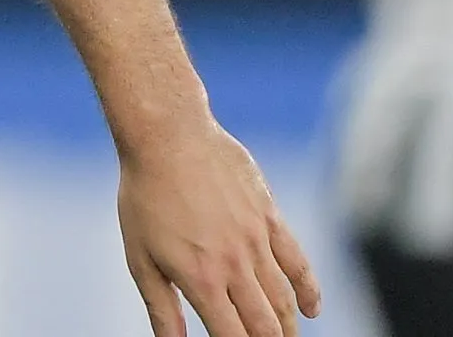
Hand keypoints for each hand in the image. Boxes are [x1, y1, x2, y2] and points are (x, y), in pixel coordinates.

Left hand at [118, 121, 320, 335]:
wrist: (168, 137)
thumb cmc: (145, 195)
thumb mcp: (140, 256)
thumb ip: (161, 307)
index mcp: (200, 280)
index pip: (233, 336)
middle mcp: (234, 265)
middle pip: (265, 325)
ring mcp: (256, 241)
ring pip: (284, 299)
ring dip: (288, 326)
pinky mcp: (270, 217)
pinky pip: (298, 261)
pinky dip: (309, 289)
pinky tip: (312, 309)